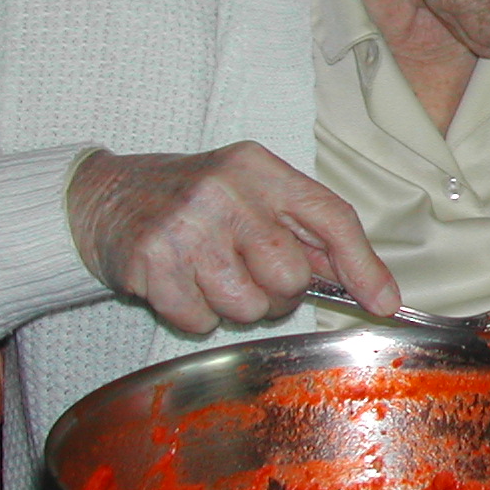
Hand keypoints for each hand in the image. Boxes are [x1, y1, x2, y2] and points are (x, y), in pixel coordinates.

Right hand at [67, 142, 397, 334]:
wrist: (105, 196)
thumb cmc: (193, 201)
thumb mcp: (250, 195)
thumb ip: (304, 232)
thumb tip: (367, 285)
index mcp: (259, 168)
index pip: (330, 217)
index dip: (364, 265)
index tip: (384, 303)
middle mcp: (225, 191)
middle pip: (290, 276)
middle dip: (278, 292)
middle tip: (250, 274)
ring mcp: (185, 226)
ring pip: (247, 306)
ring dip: (235, 306)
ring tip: (211, 276)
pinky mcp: (149, 261)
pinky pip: (200, 321)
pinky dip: (195, 315)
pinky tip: (181, 285)